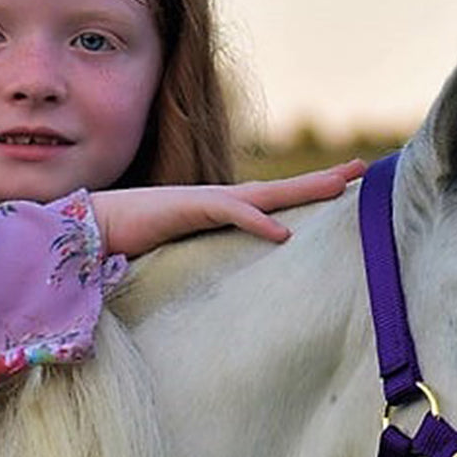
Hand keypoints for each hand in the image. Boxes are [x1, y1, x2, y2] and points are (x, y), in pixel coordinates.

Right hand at [90, 160, 366, 257]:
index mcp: (222, 210)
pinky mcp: (188, 207)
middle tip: (364, 168)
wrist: (92, 227)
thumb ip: (208, 262)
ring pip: (265, 193)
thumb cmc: (132, 242)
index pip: (274, 199)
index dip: (308, 192)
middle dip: (322, 179)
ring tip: (341, 185)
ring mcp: (206, 200)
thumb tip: (230, 288)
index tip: (344, 187)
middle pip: (282, 188)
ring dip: (303, 189)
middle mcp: (220, 199)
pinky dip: (256, 221)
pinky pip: (229, 212)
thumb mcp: (183, 254)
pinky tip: (284, 233)